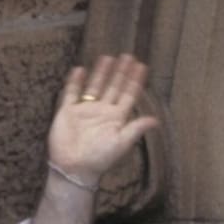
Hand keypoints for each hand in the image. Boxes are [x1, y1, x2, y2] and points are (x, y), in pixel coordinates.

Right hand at [47, 54, 158, 183]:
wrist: (74, 168)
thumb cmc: (100, 158)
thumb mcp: (122, 143)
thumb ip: (136, 128)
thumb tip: (156, 120)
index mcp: (116, 118)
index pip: (129, 95)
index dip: (135, 81)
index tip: (142, 66)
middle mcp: (102, 111)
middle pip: (114, 87)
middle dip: (121, 72)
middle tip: (128, 55)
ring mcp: (85, 110)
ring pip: (95, 86)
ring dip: (101, 72)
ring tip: (108, 57)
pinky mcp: (68, 112)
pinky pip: (71, 93)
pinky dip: (75, 82)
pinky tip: (80, 69)